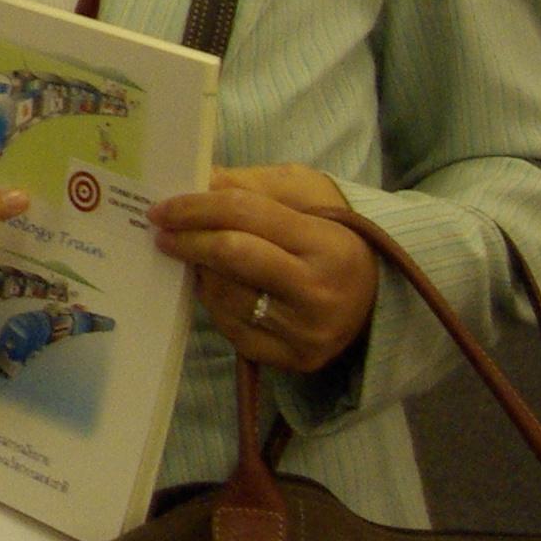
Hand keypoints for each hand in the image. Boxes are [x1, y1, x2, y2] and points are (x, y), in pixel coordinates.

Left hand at [151, 164, 380, 374]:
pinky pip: (233, 329)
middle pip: (231, 256)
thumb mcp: (305, 193)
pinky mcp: (294, 360)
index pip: (244, 214)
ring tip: (195, 255)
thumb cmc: (336, 233)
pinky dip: (216, 303)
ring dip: (200, 272)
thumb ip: (251, 184)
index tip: (163, 207)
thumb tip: (197, 180)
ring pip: (225, 296)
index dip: (196, 207)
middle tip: (161, 229)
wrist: (379, 293)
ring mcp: (306, 333)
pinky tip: (217, 286)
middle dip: (188, 239)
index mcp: (327, 244)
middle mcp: (318, 293)